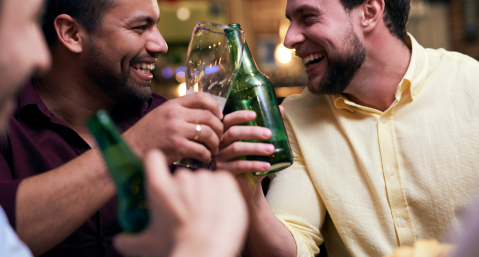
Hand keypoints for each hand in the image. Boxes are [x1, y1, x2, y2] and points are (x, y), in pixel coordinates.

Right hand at [113, 150, 247, 256]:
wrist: (207, 251)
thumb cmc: (177, 248)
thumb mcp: (149, 245)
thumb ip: (131, 241)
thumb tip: (118, 242)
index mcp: (159, 187)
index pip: (153, 158)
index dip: (156, 163)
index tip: (160, 171)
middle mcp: (181, 178)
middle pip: (181, 176)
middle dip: (184, 191)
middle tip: (188, 212)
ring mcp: (204, 178)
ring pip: (203, 180)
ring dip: (204, 192)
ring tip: (206, 214)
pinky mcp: (224, 181)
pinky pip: (222, 180)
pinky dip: (222, 192)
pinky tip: (220, 208)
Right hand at [124, 92, 223, 163]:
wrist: (129, 151)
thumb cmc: (146, 136)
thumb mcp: (160, 115)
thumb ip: (179, 113)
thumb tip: (202, 115)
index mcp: (172, 105)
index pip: (201, 97)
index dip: (215, 106)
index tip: (219, 117)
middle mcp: (175, 114)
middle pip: (209, 117)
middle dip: (219, 128)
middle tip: (219, 138)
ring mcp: (176, 130)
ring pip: (208, 133)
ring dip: (215, 143)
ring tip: (213, 150)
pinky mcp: (176, 146)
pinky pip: (201, 150)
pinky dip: (207, 156)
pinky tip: (205, 159)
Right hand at [216, 106, 284, 174]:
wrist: (247, 187)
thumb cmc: (251, 161)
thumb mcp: (258, 144)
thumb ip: (266, 127)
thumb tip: (280, 109)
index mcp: (226, 134)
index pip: (229, 120)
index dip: (239, 116)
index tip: (254, 114)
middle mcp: (220, 144)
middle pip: (233, 133)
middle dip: (251, 131)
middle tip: (269, 134)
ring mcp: (220, 158)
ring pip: (236, 149)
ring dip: (255, 148)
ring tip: (271, 149)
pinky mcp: (224, 172)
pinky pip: (239, 166)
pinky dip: (254, 165)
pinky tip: (267, 166)